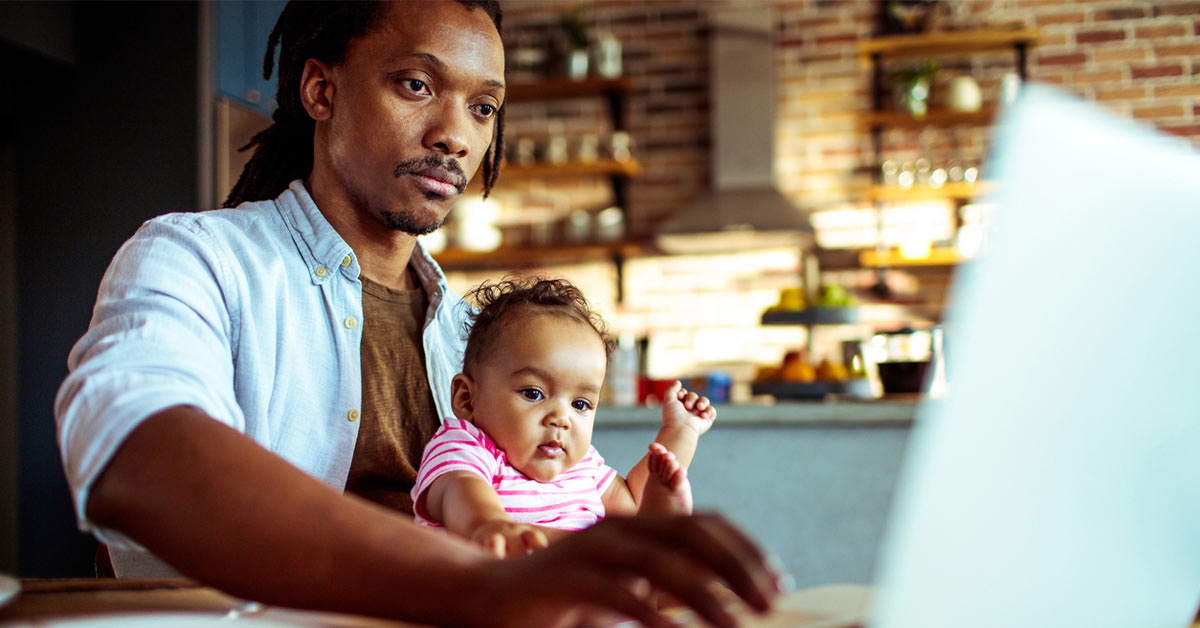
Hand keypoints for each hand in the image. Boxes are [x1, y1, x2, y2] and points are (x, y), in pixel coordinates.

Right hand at [463, 513, 784, 627]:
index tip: (777, 581)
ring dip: (706, 593)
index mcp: (635, 526)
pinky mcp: (568, 579)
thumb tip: (722, 605)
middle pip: (692, 534)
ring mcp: (591, 550)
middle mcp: (618, 529)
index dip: (746, 548)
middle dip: (738, 565)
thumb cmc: (562, 600)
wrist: (487, 598)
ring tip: (737, 624)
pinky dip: (652, 614)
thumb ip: (663, 590)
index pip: (705, 523)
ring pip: (661, 561)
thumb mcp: (622, 591)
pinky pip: (619, 593)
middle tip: (771, 600)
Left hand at [662, 380, 716, 436]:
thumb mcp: (668, 401)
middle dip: (691, 398)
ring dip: (702, 402)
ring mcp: (698, 414)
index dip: (683, 393)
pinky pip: (712, 411)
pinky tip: (702, 416)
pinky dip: (709, 411)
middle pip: (694, 395)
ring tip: (699, 408)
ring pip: (704, 401)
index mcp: (679, 406)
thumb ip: (671, 390)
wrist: (680, 430)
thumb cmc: (673, 417)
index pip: (684, 393)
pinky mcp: (707, 420)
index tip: (680, 396)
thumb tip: (678, 382)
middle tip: (687, 406)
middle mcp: (689, 410)